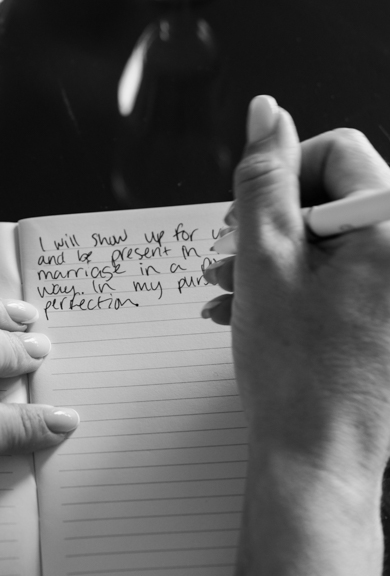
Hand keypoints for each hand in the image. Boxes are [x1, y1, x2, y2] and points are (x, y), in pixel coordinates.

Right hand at [203, 96, 389, 484]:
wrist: (319, 463)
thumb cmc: (299, 374)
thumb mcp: (264, 258)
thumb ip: (262, 176)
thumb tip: (267, 112)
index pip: (338, 151)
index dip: (281, 175)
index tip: (249, 215)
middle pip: (333, 194)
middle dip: (271, 222)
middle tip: (230, 256)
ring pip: (332, 237)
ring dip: (275, 256)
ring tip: (232, 290)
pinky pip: (345, 273)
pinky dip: (297, 283)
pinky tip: (252, 310)